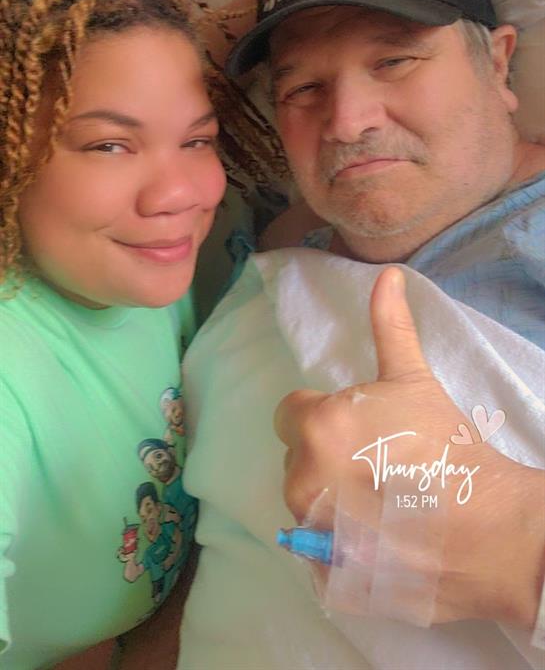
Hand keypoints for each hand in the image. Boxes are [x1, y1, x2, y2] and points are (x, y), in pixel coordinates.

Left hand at [275, 267, 543, 626]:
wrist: (487, 531)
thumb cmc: (446, 448)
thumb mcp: (414, 380)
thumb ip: (390, 325)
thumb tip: (387, 273)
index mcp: (316, 426)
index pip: (291, 413)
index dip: (324, 416)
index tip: (362, 430)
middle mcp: (300, 478)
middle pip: (297, 457)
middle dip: (327, 456)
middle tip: (378, 465)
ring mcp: (311, 531)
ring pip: (305, 502)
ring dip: (331, 499)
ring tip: (382, 502)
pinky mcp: (323, 572)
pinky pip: (314, 547)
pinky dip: (336, 542)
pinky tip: (376, 536)